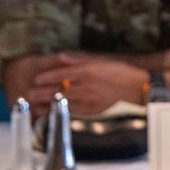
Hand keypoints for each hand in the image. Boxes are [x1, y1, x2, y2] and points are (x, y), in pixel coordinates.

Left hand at [25, 55, 144, 114]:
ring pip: (64, 101)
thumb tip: (61, 57)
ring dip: (47, 102)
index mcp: (90, 71)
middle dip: (42, 91)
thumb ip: (80, 60)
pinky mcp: (94, 111)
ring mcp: (91, 99)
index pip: (63, 74)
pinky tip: (51, 111)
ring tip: (35, 103)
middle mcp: (88, 85)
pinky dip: (60, 111)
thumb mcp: (103, 62)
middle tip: (29, 93)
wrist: (141, 90)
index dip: (47, 77)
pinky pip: (73, 111)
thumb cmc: (123, 75)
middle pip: (60, 88)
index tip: (36, 79)